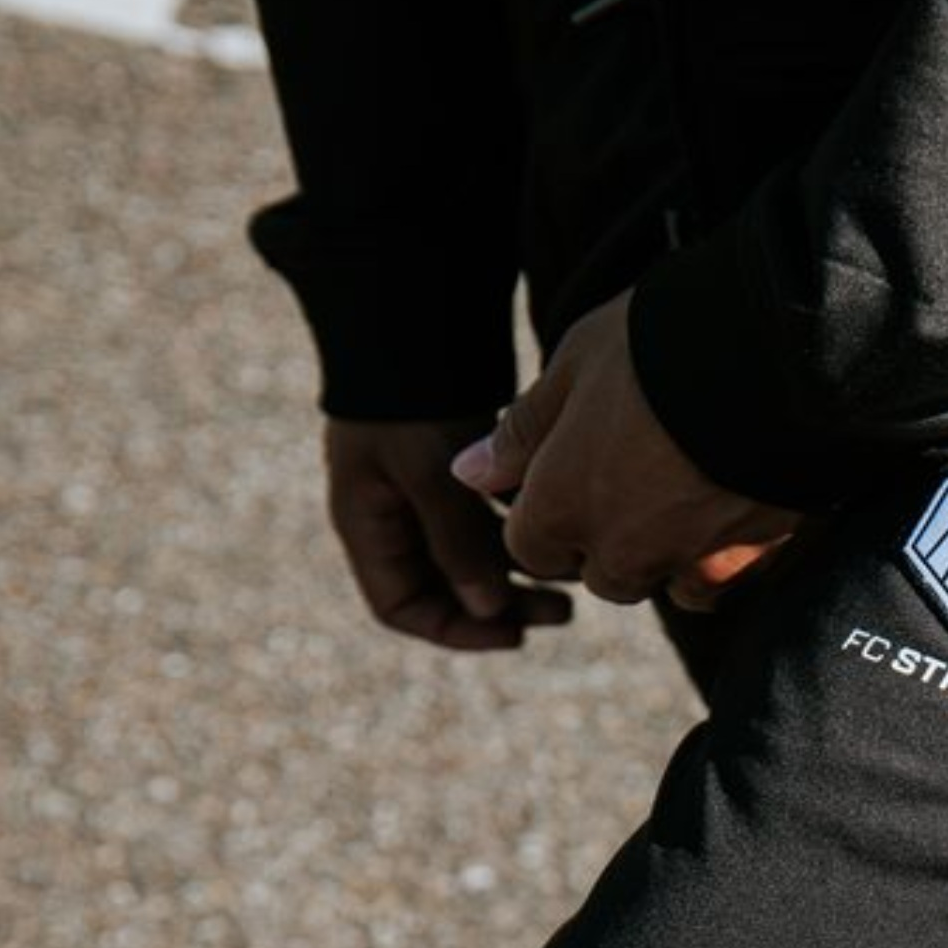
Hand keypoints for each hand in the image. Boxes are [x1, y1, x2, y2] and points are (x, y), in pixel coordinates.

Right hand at [324, 415, 573, 648]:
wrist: (415, 313)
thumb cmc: (410, 396)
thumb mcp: (426, 472)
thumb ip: (455, 542)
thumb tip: (489, 610)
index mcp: (367, 523)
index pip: (401, 606)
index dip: (455, 631)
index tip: (512, 634)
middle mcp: (394, 513)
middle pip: (448, 585)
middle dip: (505, 604)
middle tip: (565, 611)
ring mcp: (425, 488)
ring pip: (478, 552)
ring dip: (524, 568)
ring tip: (579, 578)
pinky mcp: (458, 463)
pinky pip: (494, 515)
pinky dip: (527, 526)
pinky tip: (571, 523)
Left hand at [450, 290, 804, 610]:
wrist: (773, 356)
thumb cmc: (659, 345)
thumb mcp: (576, 365)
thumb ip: (523, 430)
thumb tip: (468, 473)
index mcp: (560, 506)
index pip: (530, 548)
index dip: (548, 514)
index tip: (576, 473)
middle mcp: (617, 550)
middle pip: (598, 574)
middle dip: (607, 539)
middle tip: (638, 472)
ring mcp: (684, 563)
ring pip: (658, 584)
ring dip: (660, 555)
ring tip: (687, 489)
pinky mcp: (746, 562)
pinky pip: (715, 587)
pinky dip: (714, 563)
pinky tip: (727, 511)